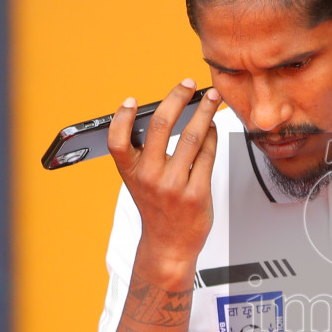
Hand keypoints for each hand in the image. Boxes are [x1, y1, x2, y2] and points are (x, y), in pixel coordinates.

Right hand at [106, 80, 222, 286]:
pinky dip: (212, 135)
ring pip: (192, 137)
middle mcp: (149, 178)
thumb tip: (166, 114)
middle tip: (188, 85)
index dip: (122, 118)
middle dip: (177, 99)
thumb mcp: (139, 183)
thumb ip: (144, 154)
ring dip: (205, 112)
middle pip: (161, 127)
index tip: (131, 101)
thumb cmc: (157, 209)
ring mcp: (174, 186)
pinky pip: (207, 155)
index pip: (117, 142)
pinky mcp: (197, 193)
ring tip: (212, 98)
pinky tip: (213, 127)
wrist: (169, 245)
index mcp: (131, 173)